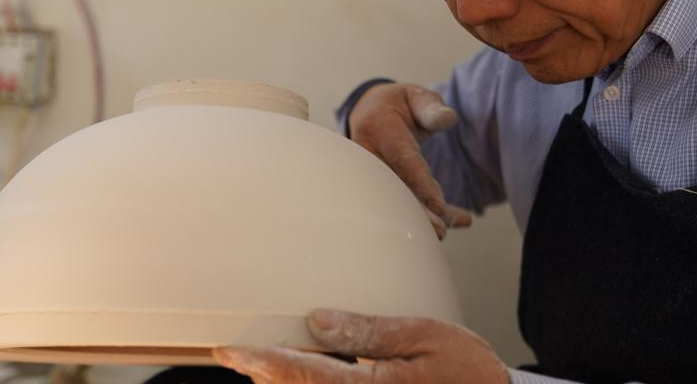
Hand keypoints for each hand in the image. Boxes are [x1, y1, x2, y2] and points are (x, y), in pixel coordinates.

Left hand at [213, 309, 509, 383]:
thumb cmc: (467, 369)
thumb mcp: (424, 335)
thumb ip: (369, 331)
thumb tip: (317, 320)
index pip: (301, 373)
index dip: (261, 361)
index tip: (229, 349)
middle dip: (261, 374)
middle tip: (229, 353)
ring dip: (281, 382)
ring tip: (255, 362)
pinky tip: (299, 373)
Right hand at [348, 83, 472, 237]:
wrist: (370, 111)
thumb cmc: (399, 103)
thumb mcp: (416, 96)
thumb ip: (431, 107)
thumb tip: (448, 119)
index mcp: (379, 128)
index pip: (402, 159)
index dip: (420, 184)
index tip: (439, 206)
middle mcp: (369, 154)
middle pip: (393, 188)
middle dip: (415, 212)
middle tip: (439, 231)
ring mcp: (371, 173)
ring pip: (395, 201)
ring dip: (419, 218)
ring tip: (443, 233)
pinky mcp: (379, 186)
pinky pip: (402, 202)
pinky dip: (427, 213)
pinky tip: (458, 220)